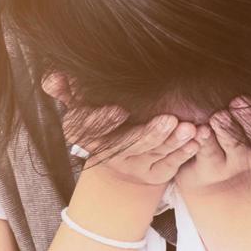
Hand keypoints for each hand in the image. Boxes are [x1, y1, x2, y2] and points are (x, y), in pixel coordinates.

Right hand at [42, 73, 201, 189]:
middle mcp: (110, 155)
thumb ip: (68, 91)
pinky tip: (198, 139)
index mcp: (88, 137)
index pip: (90, 131)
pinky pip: (171, 165)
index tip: (119, 110)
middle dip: (149, 134)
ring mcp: (135, 166)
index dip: (104, 122)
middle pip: (129, 146)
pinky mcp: (156, 174)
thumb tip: (52, 76)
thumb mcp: (82, 108)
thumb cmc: (102, 124)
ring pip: (154, 155)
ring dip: (173, 143)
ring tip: (190, 128)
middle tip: (170, 120)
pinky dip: (186, 152)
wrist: (121, 164)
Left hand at [174, 88, 250, 195]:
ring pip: (239, 148)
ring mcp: (240, 160)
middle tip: (238, 100)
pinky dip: (205, 142)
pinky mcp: (215, 169)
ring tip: (217, 116)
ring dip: (230, 131)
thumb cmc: (236, 115)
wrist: (205, 154)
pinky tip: (200, 130)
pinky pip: (211, 155)